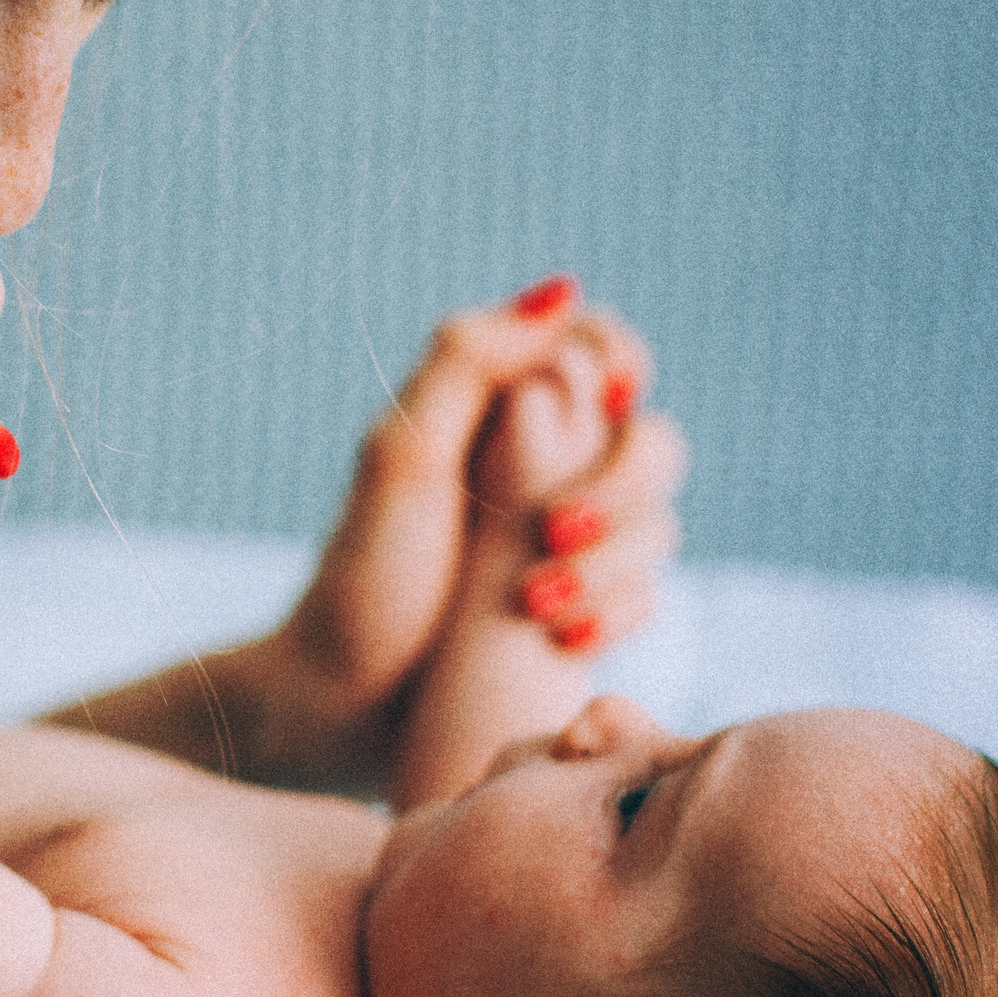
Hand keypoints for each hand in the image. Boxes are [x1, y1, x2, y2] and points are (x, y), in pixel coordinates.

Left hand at [251, 277, 685, 787]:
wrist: (339, 704)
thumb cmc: (361, 576)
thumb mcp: (403, 457)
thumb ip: (471, 359)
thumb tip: (564, 292)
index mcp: (498, 410)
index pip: (601, 350)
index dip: (618, 368)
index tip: (601, 406)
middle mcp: (541, 466)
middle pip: (652, 441)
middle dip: (619, 488)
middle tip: (550, 532)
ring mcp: (566, 540)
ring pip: (658, 523)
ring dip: (612, 561)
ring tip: (534, 605)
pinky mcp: (580, 607)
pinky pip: (645, 595)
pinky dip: (616, 612)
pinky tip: (564, 638)